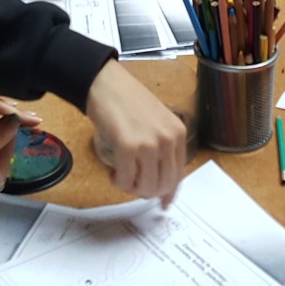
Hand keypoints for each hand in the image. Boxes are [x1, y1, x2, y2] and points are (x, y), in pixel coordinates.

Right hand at [86, 60, 185, 203]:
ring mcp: (149, 143)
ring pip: (146, 187)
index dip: (169, 192)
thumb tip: (158, 181)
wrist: (106, 83)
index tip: (163, 202)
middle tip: (132, 183)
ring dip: (131, 187)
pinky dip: (118, 182)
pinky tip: (113, 171)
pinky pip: (126, 180)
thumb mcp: (156, 121)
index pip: (179, 174)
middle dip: (146, 191)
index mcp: (178, 132)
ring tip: (122, 174)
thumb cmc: (127, 99)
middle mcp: (168, 139)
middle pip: (163, 184)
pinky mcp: (127, 147)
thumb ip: (161, 147)